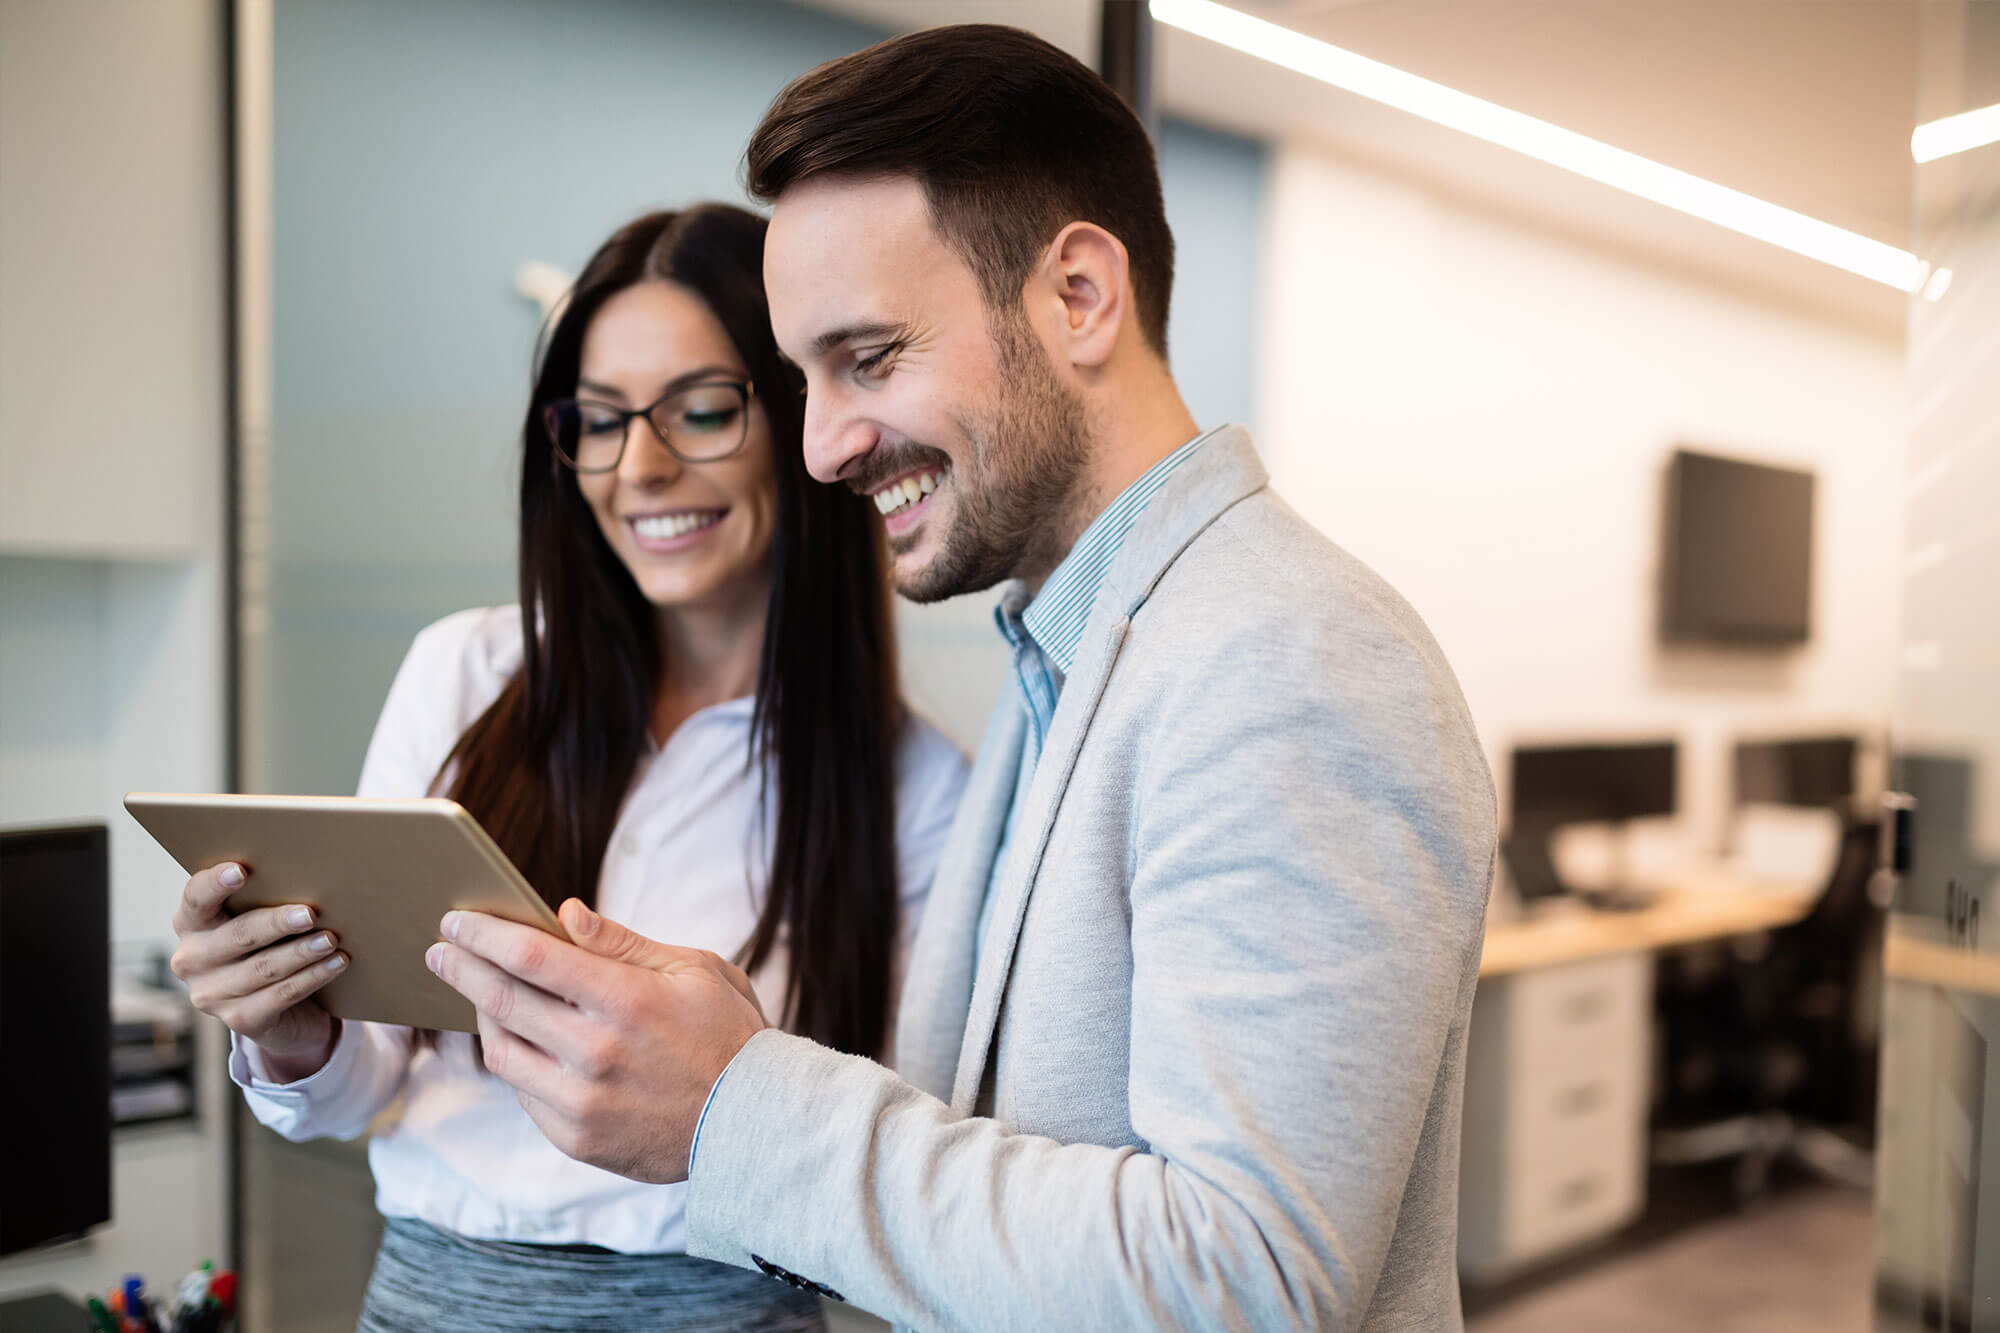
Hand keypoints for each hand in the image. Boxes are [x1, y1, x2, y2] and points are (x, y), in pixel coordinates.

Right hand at [169, 863, 345, 1080]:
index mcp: (191, 924)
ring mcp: (212, 994)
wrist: (282, 1009)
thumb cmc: (271, 945)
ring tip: (332, 939)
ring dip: (302, 952)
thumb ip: (266, 899)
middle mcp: (192, 959)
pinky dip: (313, 976)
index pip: (196, 898)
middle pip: (237, 935)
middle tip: (310, 913)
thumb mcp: (259, 920)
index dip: (216, 883)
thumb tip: (310, 874)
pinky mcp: (239, 1020)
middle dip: (276, 923)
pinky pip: (281, 995)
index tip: (242, 870)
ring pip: (263, 968)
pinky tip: (337, 962)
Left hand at [427, 899, 768, 1182]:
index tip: (457, 920)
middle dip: (462, 967)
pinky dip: (516, 1061)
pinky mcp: (576, 1138)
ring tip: (479, 992)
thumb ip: (622, 943)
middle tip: (440, 949)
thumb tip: (564, 913)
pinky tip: (522, 1041)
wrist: (754, 1122)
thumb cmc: (727, 1034)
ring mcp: (583, 1102)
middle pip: (501, 1001)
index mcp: (627, 1001)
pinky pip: (524, 1094)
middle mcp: (596, 1053)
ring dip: (481, 1015)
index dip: (485, 934)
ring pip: (502, 1052)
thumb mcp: (693, 970)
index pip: (530, 957)